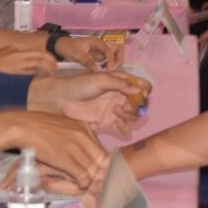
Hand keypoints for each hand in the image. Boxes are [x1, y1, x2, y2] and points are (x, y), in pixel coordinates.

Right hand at [0, 45, 57, 75]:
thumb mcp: (1, 58)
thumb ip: (13, 59)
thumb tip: (26, 67)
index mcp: (12, 47)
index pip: (35, 50)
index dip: (45, 56)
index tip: (50, 61)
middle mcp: (16, 53)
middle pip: (40, 54)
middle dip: (51, 61)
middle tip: (55, 68)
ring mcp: (16, 62)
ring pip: (39, 62)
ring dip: (47, 68)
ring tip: (51, 74)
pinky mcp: (14, 72)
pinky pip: (31, 72)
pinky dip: (39, 75)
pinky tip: (42, 78)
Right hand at [0, 110, 106, 189]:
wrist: (22, 126)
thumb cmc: (39, 126)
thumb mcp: (64, 122)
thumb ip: (78, 129)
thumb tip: (94, 127)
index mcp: (84, 127)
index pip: (101, 149)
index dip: (99, 163)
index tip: (95, 170)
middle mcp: (83, 135)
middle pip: (100, 160)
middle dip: (98, 172)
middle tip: (93, 180)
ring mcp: (75, 147)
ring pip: (93, 169)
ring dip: (90, 179)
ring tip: (84, 183)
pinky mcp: (66, 159)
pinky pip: (83, 176)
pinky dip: (82, 183)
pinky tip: (77, 184)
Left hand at [28, 72, 150, 135]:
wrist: (62, 99)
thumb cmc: (80, 84)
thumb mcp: (100, 79)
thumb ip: (120, 84)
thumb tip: (138, 91)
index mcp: (121, 82)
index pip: (142, 86)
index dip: (145, 91)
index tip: (140, 96)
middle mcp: (121, 96)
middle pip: (140, 104)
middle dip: (137, 106)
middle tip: (124, 106)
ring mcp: (115, 109)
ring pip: (133, 117)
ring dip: (130, 116)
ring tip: (116, 111)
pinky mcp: (109, 122)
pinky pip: (124, 128)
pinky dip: (124, 128)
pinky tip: (117, 124)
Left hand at [55, 35, 125, 70]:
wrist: (61, 46)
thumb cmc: (69, 48)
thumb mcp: (77, 55)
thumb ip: (88, 62)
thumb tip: (97, 72)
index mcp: (97, 42)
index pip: (109, 51)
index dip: (111, 60)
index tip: (109, 70)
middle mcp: (101, 45)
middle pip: (118, 49)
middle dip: (118, 60)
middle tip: (113, 70)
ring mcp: (101, 50)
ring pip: (115, 55)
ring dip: (115, 62)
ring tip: (109, 72)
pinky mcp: (99, 55)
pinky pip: (109, 60)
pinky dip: (110, 65)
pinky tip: (104, 71)